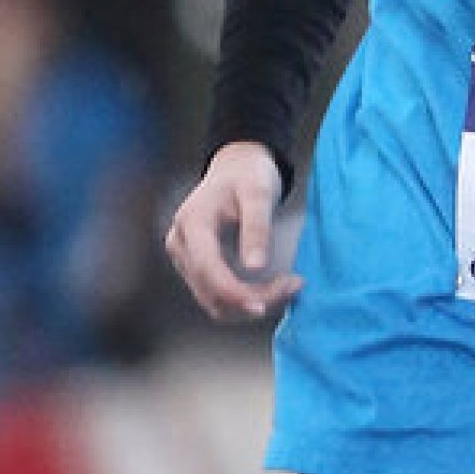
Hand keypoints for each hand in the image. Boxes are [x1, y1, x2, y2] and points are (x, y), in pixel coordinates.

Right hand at [164, 140, 302, 322]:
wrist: (236, 168)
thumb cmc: (247, 175)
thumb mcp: (258, 192)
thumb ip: (256, 227)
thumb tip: (255, 267)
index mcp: (192, 224)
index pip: (207, 269)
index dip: (234, 293)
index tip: (264, 303)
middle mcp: (181, 246)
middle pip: (210, 292)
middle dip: (251, 299)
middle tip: (293, 286)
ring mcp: (186, 260)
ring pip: (213, 301)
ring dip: (249, 305)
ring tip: (286, 288)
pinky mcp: (197, 268)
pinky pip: (217, 296)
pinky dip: (244, 300)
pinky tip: (271, 289)